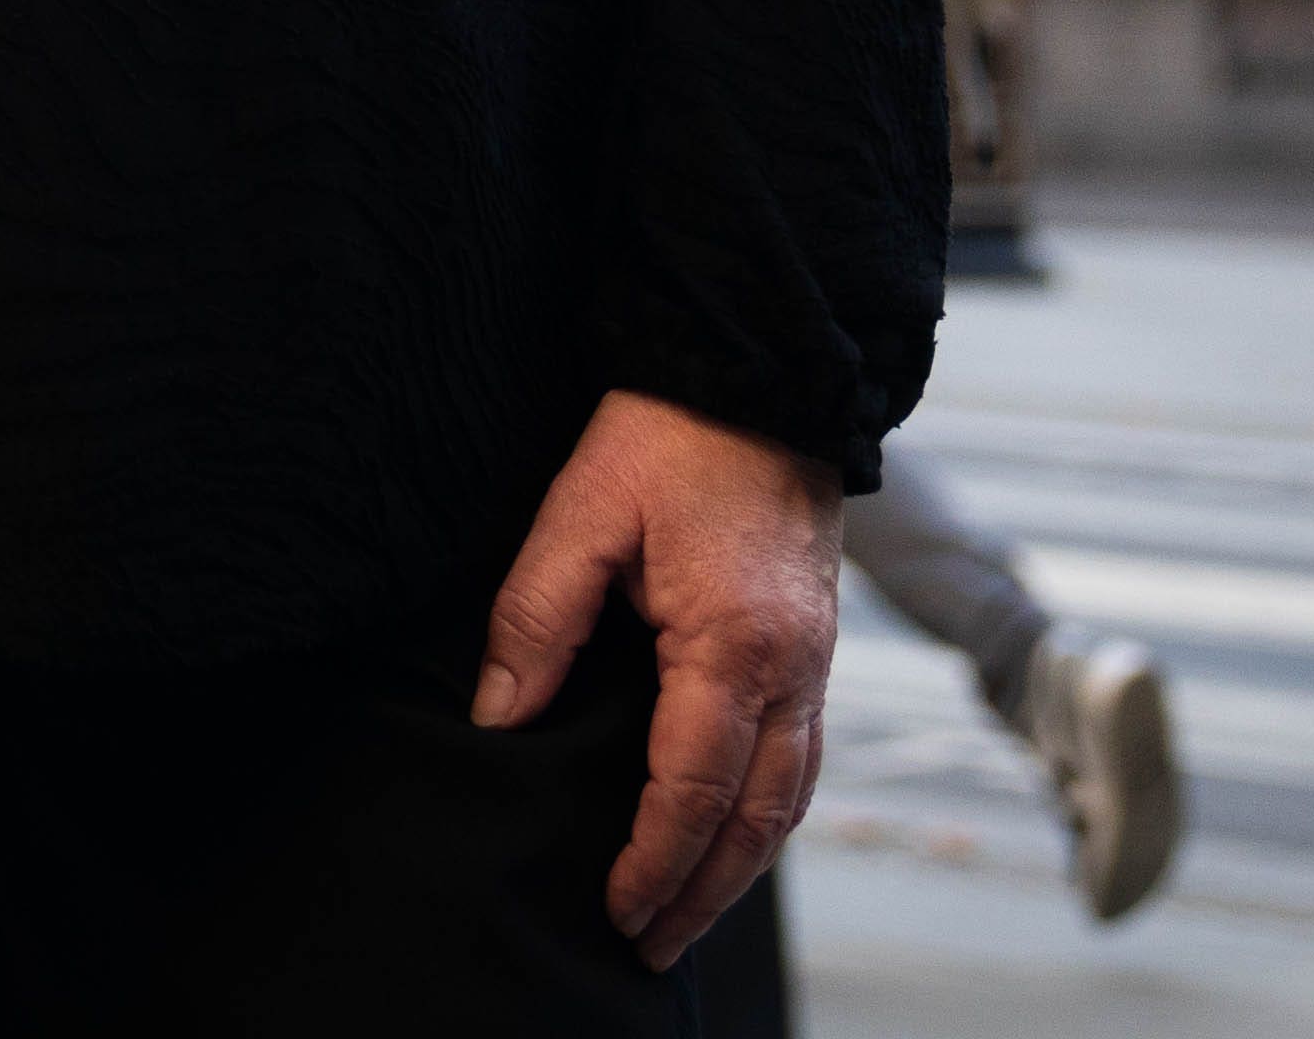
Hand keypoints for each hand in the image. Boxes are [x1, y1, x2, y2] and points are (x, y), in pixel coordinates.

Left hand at [476, 387, 843, 968]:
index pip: (692, 789)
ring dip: (741, 865)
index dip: (652, 859)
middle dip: (703, 892)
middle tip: (650, 945)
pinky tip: (730, 832)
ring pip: (790, 796)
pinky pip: (802, 754)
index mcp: (731, 644)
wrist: (759, 369)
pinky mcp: (816, 644)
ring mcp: (816, 659)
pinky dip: (767, 811)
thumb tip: (497, 714)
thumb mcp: (577, 514)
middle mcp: (792, 667)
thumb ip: (535, 621)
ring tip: (688, 913)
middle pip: (756, 818)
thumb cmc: (666, 434)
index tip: (614, 906)